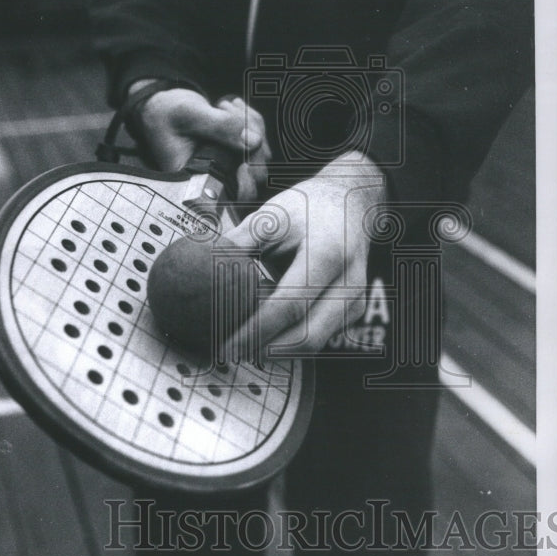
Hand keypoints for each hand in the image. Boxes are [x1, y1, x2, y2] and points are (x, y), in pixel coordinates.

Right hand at [128, 81, 271, 200]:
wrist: (163, 105)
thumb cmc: (166, 113)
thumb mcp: (188, 115)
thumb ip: (219, 126)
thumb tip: (254, 141)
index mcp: (197, 182)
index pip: (232, 198)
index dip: (247, 182)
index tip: (243, 155)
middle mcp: (216, 179)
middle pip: (255, 176)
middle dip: (250, 139)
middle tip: (229, 111)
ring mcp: (229, 167)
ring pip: (260, 155)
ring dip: (251, 124)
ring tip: (224, 106)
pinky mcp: (237, 154)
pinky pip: (259, 141)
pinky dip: (251, 120)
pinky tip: (230, 106)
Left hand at [223, 152, 385, 356]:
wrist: (349, 202)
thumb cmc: (306, 208)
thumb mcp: (271, 215)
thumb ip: (238, 245)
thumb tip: (199, 272)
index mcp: (329, 253)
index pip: (290, 305)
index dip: (257, 331)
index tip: (226, 344)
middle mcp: (349, 282)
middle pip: (308, 336)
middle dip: (265, 350)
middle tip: (229, 352)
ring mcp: (356, 300)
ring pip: (314, 342)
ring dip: (276, 349)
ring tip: (241, 344)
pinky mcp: (354, 312)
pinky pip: (319, 336)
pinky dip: (289, 340)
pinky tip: (263, 334)